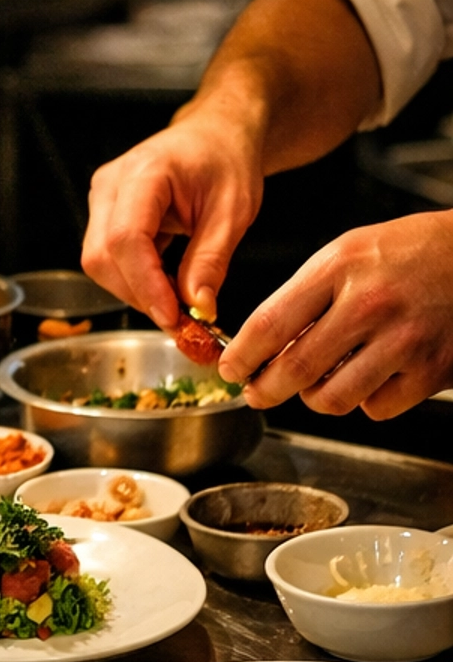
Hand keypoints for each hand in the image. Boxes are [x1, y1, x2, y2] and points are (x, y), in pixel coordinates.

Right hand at [82, 104, 264, 331]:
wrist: (217, 135)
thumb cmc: (227, 160)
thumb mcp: (234, 212)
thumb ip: (211, 260)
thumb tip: (197, 308)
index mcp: (144, 173)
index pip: (126, 239)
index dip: (146, 284)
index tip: (174, 318)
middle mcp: (111, 184)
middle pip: (103, 256)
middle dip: (140, 294)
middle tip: (183, 321)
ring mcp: (103, 198)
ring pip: (100, 262)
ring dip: (137, 290)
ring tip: (180, 302)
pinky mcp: (106, 213)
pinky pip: (109, 257)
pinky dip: (137, 280)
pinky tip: (168, 285)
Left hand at [218, 212, 452, 418]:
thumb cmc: (410, 252)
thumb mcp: (348, 252)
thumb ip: (306, 295)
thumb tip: (264, 344)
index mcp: (341, 267)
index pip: (271, 322)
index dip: (242, 354)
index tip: (230, 368)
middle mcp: (370, 304)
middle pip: (295, 368)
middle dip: (264, 389)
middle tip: (257, 392)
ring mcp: (403, 341)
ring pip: (332, 398)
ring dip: (314, 398)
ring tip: (314, 385)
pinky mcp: (431, 371)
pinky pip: (375, 409)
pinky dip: (364, 401)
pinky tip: (368, 378)